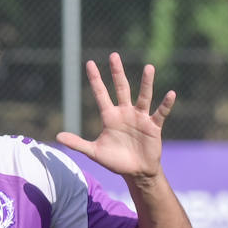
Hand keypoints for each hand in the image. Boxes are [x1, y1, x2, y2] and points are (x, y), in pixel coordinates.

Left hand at [55, 52, 175, 182]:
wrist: (136, 172)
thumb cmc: (116, 161)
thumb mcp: (94, 152)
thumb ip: (78, 143)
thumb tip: (57, 137)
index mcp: (110, 117)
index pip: (100, 94)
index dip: (95, 80)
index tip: (89, 63)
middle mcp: (125, 113)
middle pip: (121, 88)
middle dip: (117, 73)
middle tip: (114, 55)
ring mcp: (140, 118)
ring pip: (143, 96)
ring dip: (146, 83)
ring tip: (149, 68)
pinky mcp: (153, 126)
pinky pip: (160, 113)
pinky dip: (165, 104)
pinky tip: (170, 93)